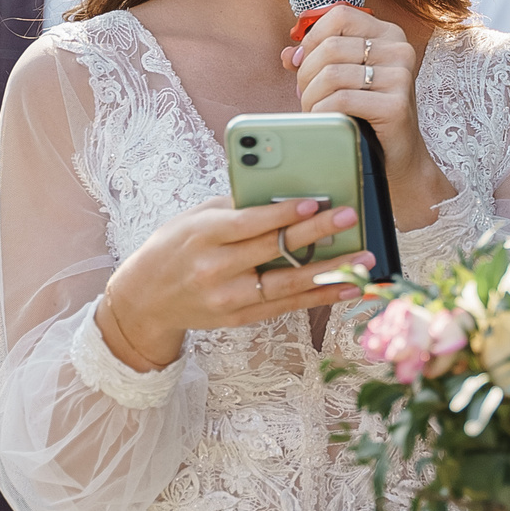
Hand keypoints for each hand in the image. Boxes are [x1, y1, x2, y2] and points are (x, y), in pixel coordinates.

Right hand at [96, 197, 372, 371]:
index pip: (249, 224)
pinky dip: (321, 297)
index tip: (314, 200)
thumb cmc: (174, 247)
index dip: (283, 213)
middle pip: (274, 251)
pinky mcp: (240, 319)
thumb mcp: (194, 217)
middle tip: (349, 216)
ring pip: (287, 285)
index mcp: (203, 236)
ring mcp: (229, 299)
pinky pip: (286, 306)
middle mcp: (216, 270)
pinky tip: (349, 287)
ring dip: (330, 272)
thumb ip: (235, 206)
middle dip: (315, 233)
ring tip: (365, 259)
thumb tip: (283, 191)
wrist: (144, 300)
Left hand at [285, 8, 452, 211]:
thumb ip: (317, 60)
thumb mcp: (345, 78)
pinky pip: (341, 100)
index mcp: (388, 34)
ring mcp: (401, 76)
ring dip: (311, 97)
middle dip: (306, 74)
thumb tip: (288, 54)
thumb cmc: (368, 113)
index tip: (301, 62)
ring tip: (314, 110)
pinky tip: (326, 120)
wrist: (398, 154)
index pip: (339, 15)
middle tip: (305, 95)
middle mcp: (399, 50)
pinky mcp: (396, 105)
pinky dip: (323, 112)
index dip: (312, 38)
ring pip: (331, 74)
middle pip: (330, 46)